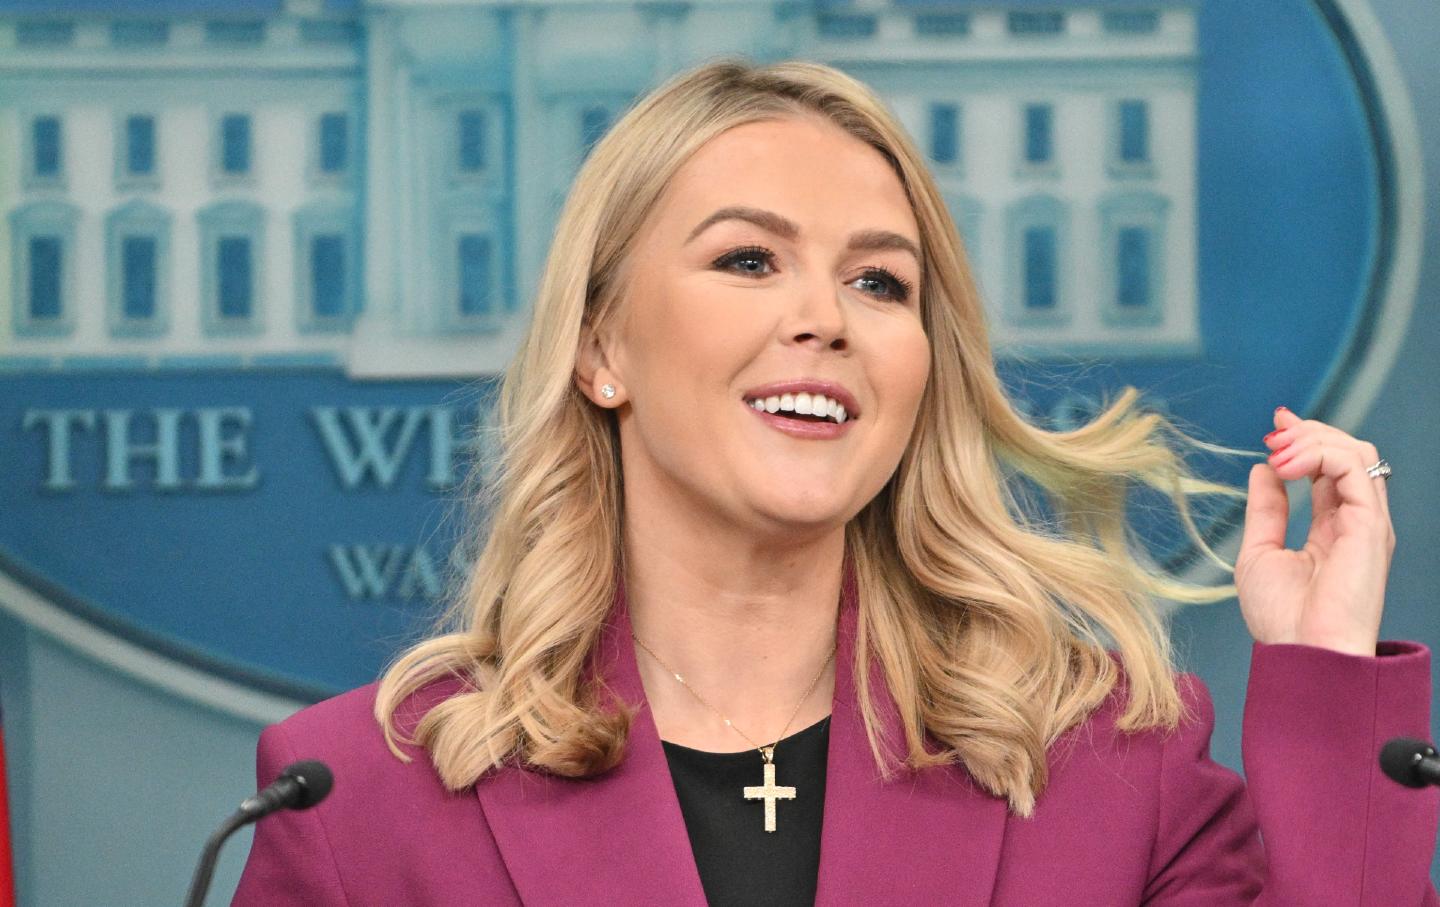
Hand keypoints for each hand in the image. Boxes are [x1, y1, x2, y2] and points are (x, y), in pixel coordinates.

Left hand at [1234, 407, 1393, 655]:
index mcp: (1332, 528)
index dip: (1304, 440)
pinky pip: (1355, 467)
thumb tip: (1263, 470)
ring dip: (1313, 439)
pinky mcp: (1370, 524)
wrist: (1302, 654)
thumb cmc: (1282, 619)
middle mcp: (1355, 521)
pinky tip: (1287, 467)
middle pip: (1346, 452)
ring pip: (1356, 452)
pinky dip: (1319, 454)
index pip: (1328, 468)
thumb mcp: (1261, 552)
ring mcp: (1366, 521)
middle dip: (1308, 432)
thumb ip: (1266, 510)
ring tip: (1277, 451)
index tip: (1274, 426)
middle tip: (1272, 433)